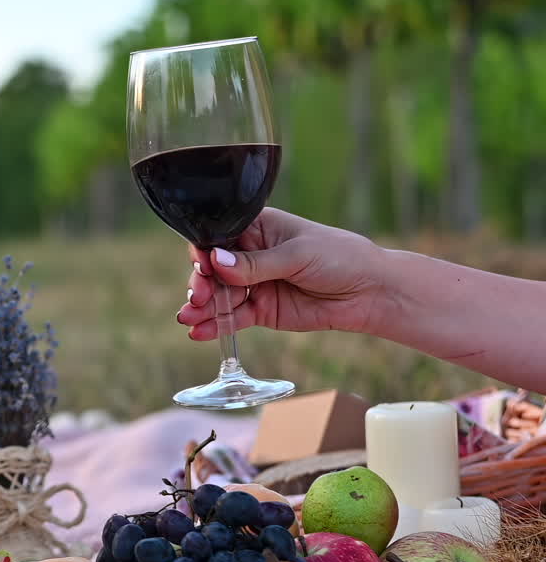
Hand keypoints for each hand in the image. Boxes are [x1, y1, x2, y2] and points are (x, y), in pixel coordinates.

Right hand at [175, 208, 387, 339]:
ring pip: (219, 296)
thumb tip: (216, 260)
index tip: (202, 267)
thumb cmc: (340, 257)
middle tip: (197, 298)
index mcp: (257, 228)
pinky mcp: (262, 310)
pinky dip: (216, 326)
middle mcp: (250, 255)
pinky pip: (233, 318)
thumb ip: (255, 263)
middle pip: (213, 270)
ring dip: (202, 308)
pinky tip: (199, 333)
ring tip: (188, 319)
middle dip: (202, 284)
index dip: (205, 252)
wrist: (372, 292)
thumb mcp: (296, 255)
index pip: (219, 237)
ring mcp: (255, 284)